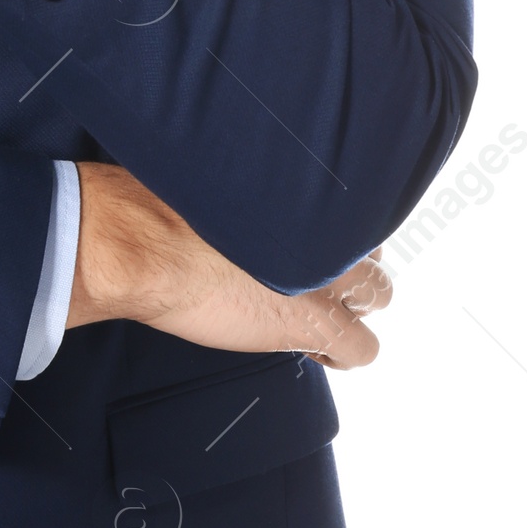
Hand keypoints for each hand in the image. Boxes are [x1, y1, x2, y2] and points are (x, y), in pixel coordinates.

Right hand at [67, 161, 391, 369]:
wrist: (149, 245)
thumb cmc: (169, 203)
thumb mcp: (226, 175)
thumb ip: (267, 187)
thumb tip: (264, 191)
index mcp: (315, 186)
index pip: (360, 211)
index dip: (333, 234)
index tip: (309, 244)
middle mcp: (335, 229)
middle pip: (373, 251)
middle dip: (345, 267)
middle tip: (307, 278)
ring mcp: (332, 278)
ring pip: (377, 296)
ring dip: (346, 305)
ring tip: (310, 311)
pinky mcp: (316, 324)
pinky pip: (360, 348)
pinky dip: (341, 351)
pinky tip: (315, 347)